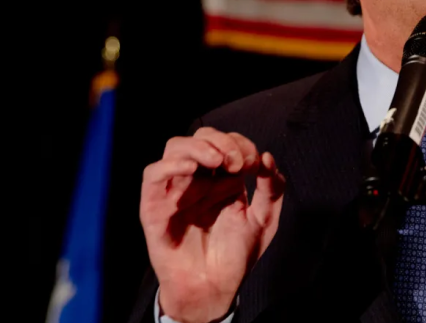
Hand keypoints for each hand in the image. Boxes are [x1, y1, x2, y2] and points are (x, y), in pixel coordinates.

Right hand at [139, 128, 284, 322]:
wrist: (214, 287)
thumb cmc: (236, 255)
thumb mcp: (264, 220)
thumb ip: (272, 189)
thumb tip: (268, 157)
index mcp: (222, 178)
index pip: (226, 142)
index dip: (240, 144)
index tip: (254, 163)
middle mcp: (197, 179)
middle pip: (200, 137)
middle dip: (222, 141)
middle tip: (238, 162)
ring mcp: (175, 190)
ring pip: (175, 148)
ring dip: (198, 147)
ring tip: (217, 162)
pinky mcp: (155, 206)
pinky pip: (153, 174)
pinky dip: (170, 165)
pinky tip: (191, 168)